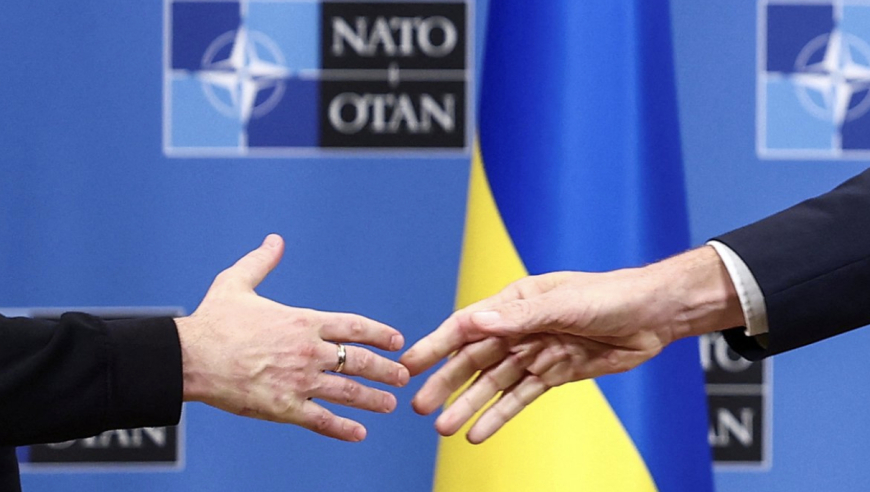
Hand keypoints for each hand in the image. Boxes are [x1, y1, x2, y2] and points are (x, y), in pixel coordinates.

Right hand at [175, 234, 408, 441]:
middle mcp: (308, 351)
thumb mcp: (237, 282)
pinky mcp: (284, 408)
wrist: (189, 357)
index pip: (353, 326)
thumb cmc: (212, 321)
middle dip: (386, 370)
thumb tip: (275, 240)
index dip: (379, 333)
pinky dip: (343, 428)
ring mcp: (298, 381)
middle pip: (360, 360)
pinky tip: (360, 433)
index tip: (397, 341)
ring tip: (390, 404)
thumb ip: (261, 262)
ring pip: (348, 392)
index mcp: (303, 321)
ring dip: (373, 399)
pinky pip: (321, 420)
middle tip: (403, 377)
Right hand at [401, 247, 740, 442]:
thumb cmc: (610, 296)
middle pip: (475, 359)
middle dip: (446, 383)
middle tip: (419, 406)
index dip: (437, 345)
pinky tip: (478, 433)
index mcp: (515, 301)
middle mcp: (520, 328)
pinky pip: (522, 398)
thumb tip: (477, 322)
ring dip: (470, 405)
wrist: (654, 315)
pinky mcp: (555, 373)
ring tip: (443, 427)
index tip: (410, 363)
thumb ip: (520, 316)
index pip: (467, 325)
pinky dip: (500, 416)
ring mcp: (537, 352)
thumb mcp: (564, 303)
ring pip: (494, 384)